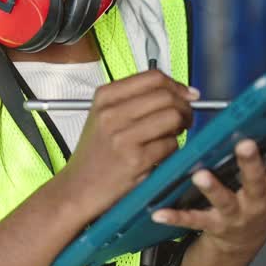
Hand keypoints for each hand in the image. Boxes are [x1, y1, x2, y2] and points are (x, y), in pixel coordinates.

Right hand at [56, 70, 197, 219]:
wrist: (79, 188)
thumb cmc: (96, 153)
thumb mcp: (104, 116)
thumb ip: (136, 99)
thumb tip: (182, 92)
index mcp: (105, 97)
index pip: (153, 77)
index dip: (177, 85)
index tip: (186, 94)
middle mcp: (112, 113)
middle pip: (166, 96)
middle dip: (184, 107)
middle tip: (184, 118)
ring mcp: (123, 137)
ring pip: (172, 117)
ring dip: (181, 126)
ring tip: (173, 135)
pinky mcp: (136, 160)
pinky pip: (171, 144)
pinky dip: (173, 148)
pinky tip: (161, 153)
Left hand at [149, 118, 265, 257]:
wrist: (241, 242)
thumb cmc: (264, 197)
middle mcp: (258, 200)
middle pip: (257, 180)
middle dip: (252, 163)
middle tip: (245, 144)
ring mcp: (235, 214)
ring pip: (224, 200)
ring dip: (213, 188)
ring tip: (201, 175)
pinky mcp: (211, 224)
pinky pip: (192, 220)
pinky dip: (175, 216)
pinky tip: (159, 210)